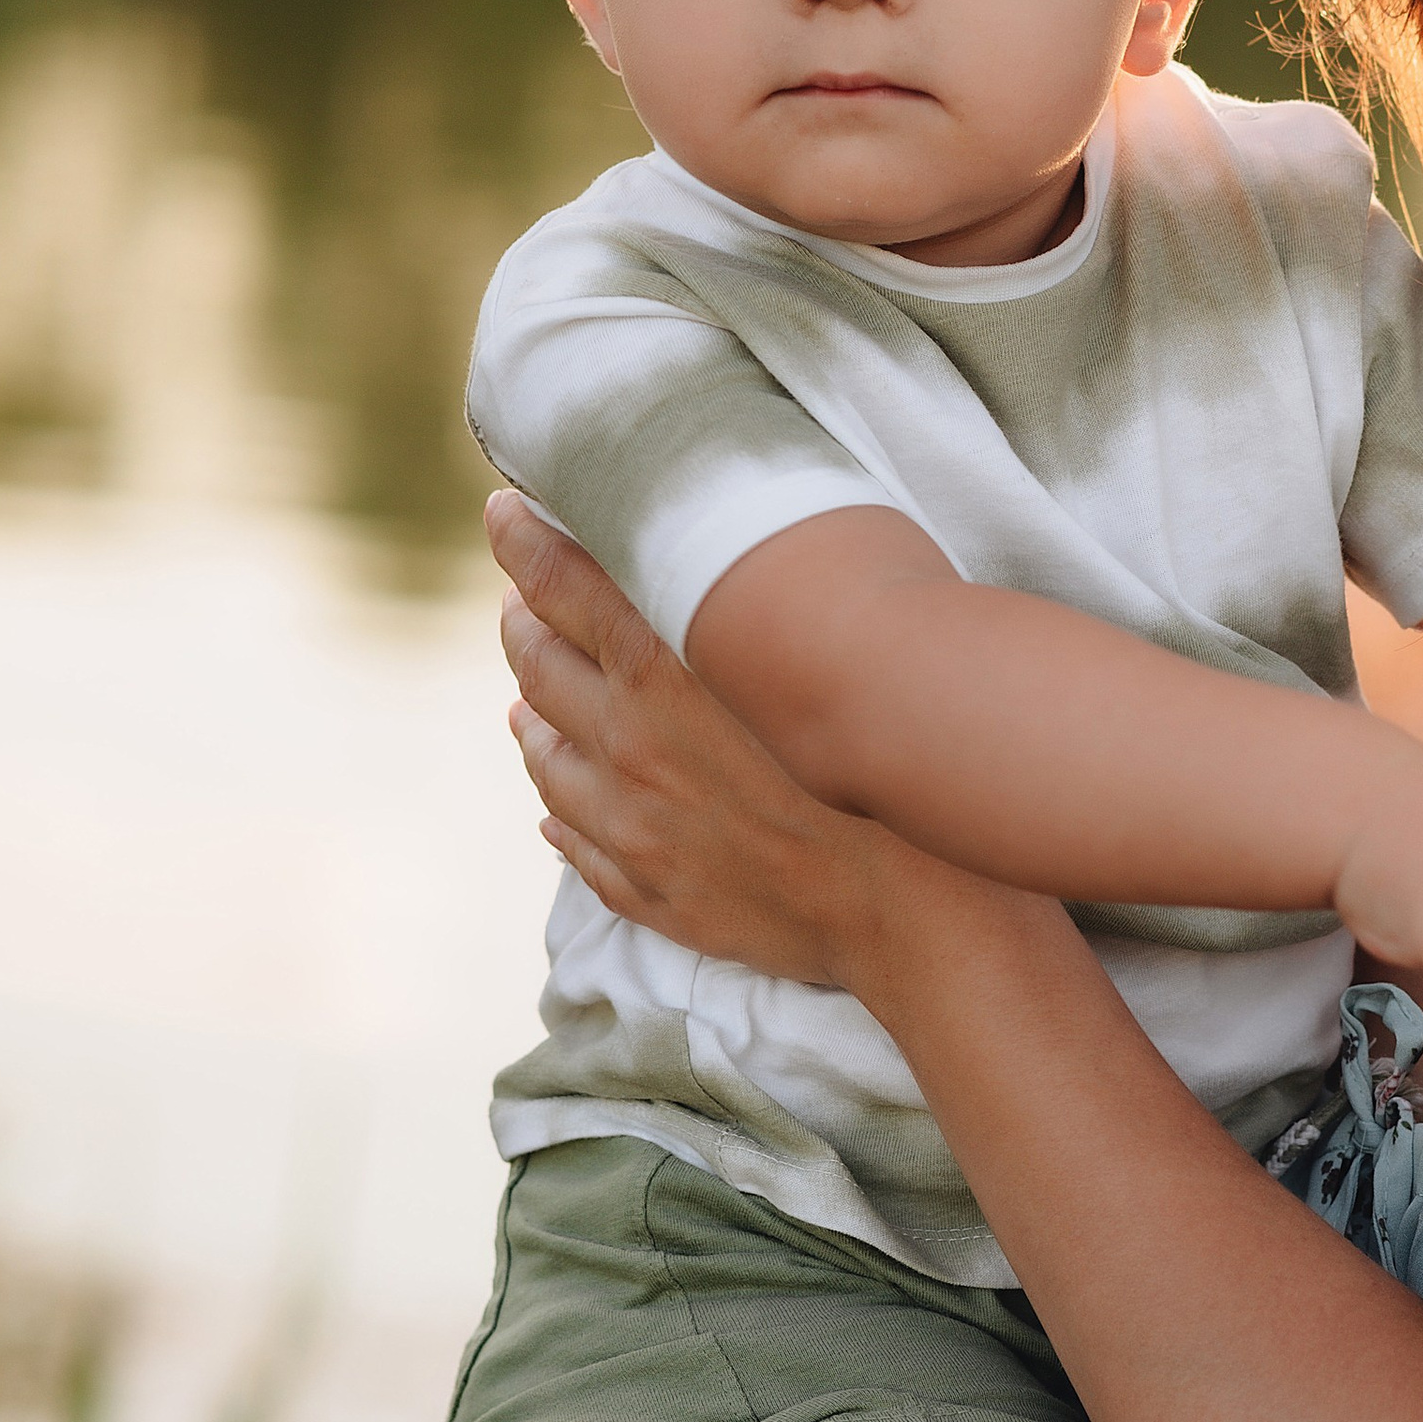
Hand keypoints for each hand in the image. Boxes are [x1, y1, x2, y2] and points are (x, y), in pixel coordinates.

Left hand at [489, 489, 931, 986]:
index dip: (524, 540)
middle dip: (524, 621)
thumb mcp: (822, 645)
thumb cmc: (896, 760)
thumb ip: (760, 588)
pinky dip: (559, 810)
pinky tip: (558, 802)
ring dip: (530, 714)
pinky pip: (575, 843)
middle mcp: (631, 743)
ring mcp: (633, 825)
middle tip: (521, 599)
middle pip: (539, 664)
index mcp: (668, 669)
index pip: (562, 581)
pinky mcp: (653, 891)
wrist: (917, 908)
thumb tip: (736, 543)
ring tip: (526, 697)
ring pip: (544, 755)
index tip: (505, 513)